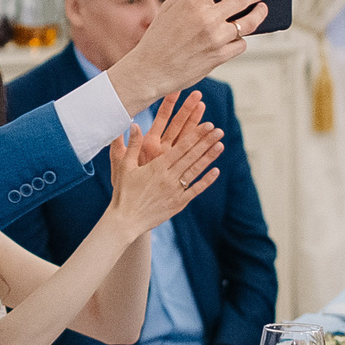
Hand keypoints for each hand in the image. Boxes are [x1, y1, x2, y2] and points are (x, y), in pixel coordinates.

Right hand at [101, 0, 267, 115]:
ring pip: (249, 22)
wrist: (151, 71)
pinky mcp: (220, 56)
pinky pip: (241, 44)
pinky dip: (241, 39)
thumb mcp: (167, 10)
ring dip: (259, 14)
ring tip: (262, 10)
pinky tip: (238, 36)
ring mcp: (216, 38)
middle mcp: (207, 18)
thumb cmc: (157, 40)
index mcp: (193, 2)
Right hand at [106, 96, 225, 236]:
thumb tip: (135, 124)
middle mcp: (168, 177)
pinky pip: (195, 190)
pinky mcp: (178, 203)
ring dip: (209, 158)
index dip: (196, 135)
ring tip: (220, 145)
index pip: (181, 147)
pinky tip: (216, 171)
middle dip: (206, 142)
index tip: (207, 125)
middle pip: (191, 156)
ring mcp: (175, 191)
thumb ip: (132, 145)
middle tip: (219, 131)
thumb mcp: (124, 166)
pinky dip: (206, 180)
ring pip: (195, 171)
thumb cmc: (123, 192)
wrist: (126, 221)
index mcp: (156, 167)